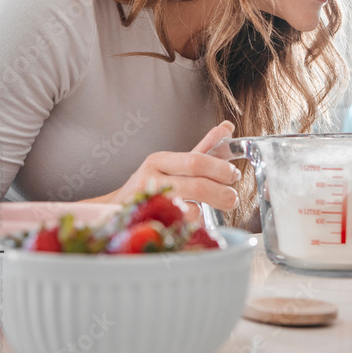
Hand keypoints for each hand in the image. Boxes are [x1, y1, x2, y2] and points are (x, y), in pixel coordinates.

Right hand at [97, 121, 240, 210]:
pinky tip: (197, 221)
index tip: (234, 176)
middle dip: (221, 193)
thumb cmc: (154, 184)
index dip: (220, 169)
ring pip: (188, 209)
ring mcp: (146, 203)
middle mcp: (150, 179)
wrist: (117, 208)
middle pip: (196, 186)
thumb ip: (203, 149)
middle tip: (233, 199)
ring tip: (220, 207)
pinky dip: (193, 224)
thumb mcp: (176, 164)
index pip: (196, 161)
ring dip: (209, 210)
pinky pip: (179, 226)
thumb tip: (227, 127)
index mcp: (160, 160)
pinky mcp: (146, 223)